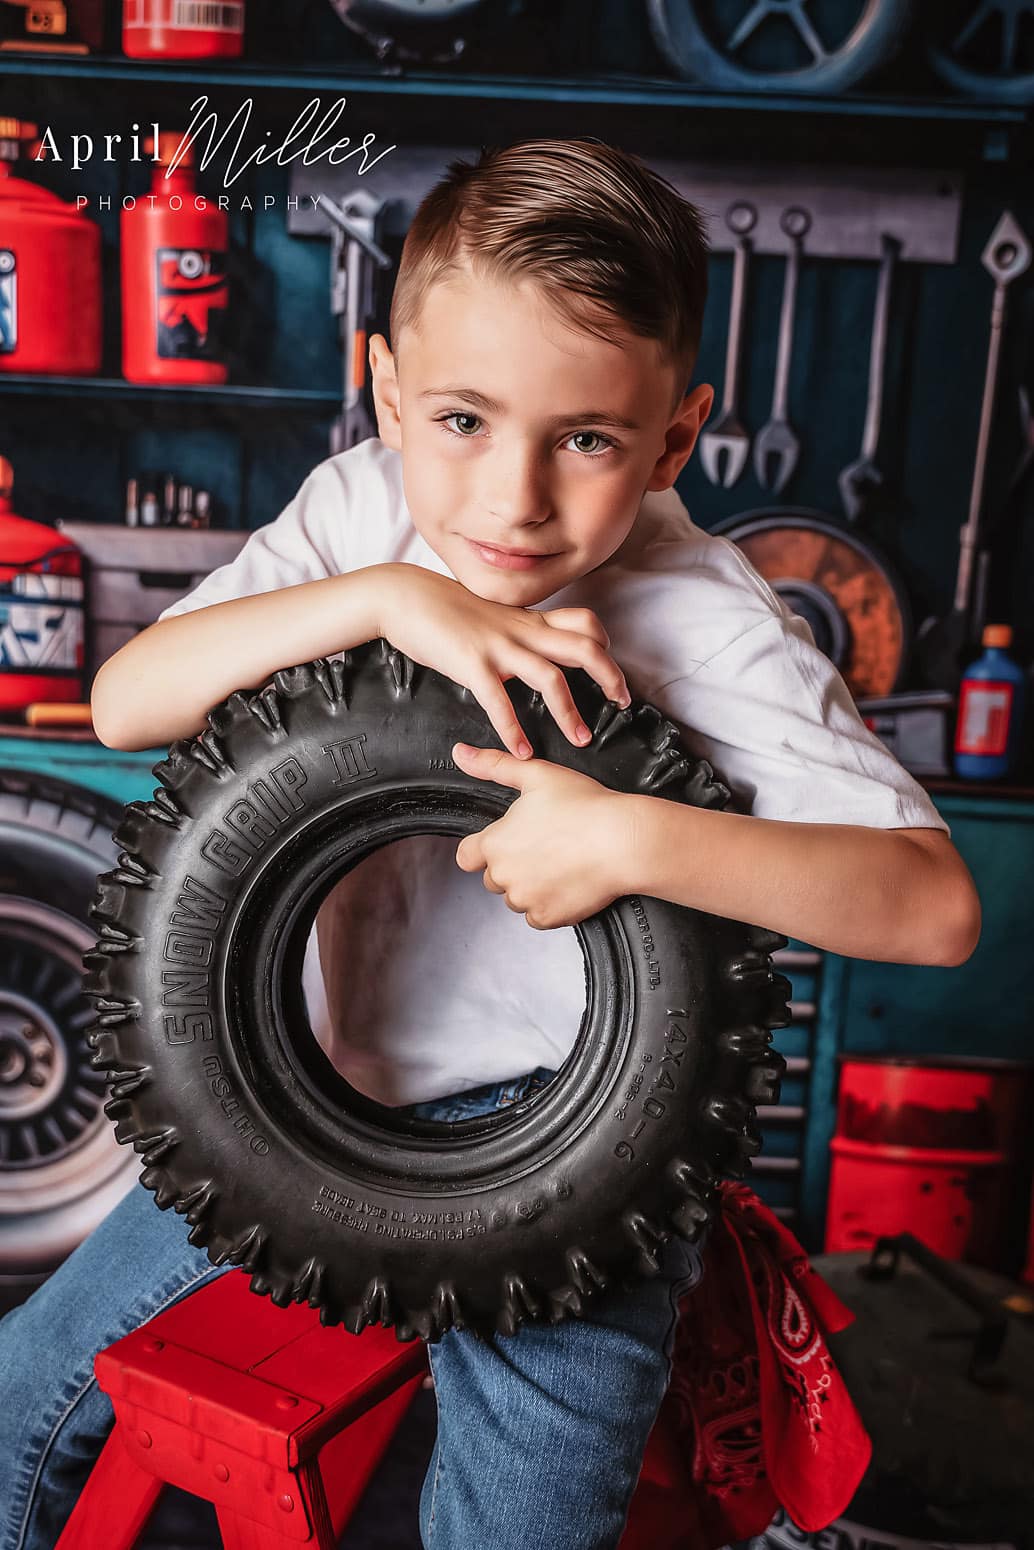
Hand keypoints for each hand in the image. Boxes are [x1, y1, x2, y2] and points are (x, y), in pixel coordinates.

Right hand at [373, 564, 630, 759]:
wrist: (404, 596)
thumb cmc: (443, 609)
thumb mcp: (491, 616)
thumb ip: (515, 633)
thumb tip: (529, 653)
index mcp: (528, 620)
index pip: (584, 623)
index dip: (605, 646)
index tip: (611, 670)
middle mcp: (522, 632)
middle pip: (585, 647)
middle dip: (611, 676)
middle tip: (622, 703)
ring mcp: (499, 647)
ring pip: (551, 678)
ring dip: (571, 713)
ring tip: (582, 739)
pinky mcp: (472, 664)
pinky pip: (499, 701)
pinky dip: (513, 730)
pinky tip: (521, 752)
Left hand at [451, 741, 635, 927]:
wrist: (623, 842)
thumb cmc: (585, 807)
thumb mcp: (536, 774)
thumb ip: (494, 765)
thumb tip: (462, 754)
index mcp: (495, 843)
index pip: (467, 856)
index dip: (483, 848)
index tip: (505, 842)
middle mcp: (504, 876)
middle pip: (494, 877)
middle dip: (513, 865)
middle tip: (544, 847)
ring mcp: (526, 900)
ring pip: (517, 898)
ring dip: (530, 886)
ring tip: (559, 863)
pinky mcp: (548, 917)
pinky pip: (538, 916)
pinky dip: (549, 903)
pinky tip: (568, 881)